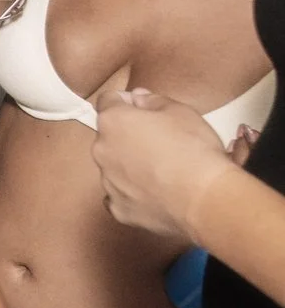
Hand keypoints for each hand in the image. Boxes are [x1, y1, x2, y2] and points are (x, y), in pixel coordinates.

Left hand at [94, 87, 247, 243]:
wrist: (205, 198)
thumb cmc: (194, 149)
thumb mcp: (181, 111)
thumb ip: (152, 100)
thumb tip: (137, 98)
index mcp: (113, 121)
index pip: (108, 101)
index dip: (126, 102)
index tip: (143, 108)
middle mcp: (101, 150)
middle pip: (110, 136)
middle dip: (129, 136)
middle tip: (160, 143)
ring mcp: (107, 182)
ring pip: (114, 167)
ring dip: (130, 165)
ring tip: (163, 172)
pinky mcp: (118, 209)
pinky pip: (120, 196)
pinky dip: (133, 193)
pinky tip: (155, 193)